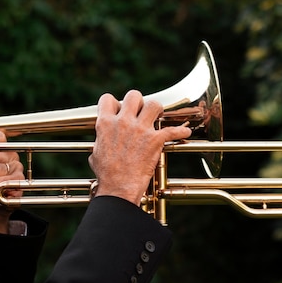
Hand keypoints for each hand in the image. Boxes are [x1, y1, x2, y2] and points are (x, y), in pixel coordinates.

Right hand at [89, 90, 191, 205]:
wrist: (119, 188)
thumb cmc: (107, 176)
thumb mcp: (96, 155)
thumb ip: (100, 143)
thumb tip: (100, 145)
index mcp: (106, 124)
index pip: (108, 99)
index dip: (115, 103)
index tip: (121, 111)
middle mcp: (123, 122)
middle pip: (133, 95)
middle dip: (139, 102)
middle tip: (142, 112)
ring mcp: (140, 129)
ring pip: (154, 104)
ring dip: (157, 109)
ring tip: (159, 116)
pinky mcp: (155, 140)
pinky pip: (173, 130)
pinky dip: (181, 131)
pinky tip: (185, 132)